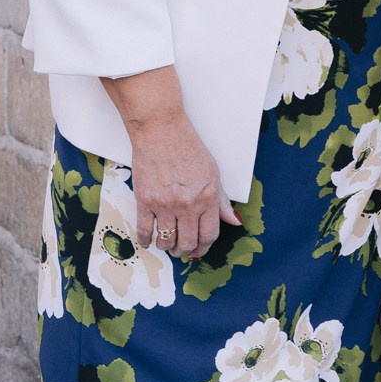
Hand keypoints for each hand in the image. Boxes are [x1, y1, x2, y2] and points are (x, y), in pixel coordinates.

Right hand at [103, 68, 222, 259]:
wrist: (161, 130)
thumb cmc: (187, 147)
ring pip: (167, 240)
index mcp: (207, 197)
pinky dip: (146, 240)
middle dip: (185, 251)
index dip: (204, 248)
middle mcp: (187, 203)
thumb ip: (222, 201)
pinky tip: (148, 240)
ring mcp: (165, 203)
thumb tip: (235, 222)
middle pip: (188, 242)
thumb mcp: (213, 172)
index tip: (198, 251)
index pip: (209, 235)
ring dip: (167, 247)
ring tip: (167, 244)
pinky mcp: (145, 200)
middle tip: (181, 250)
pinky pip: (145, 230)